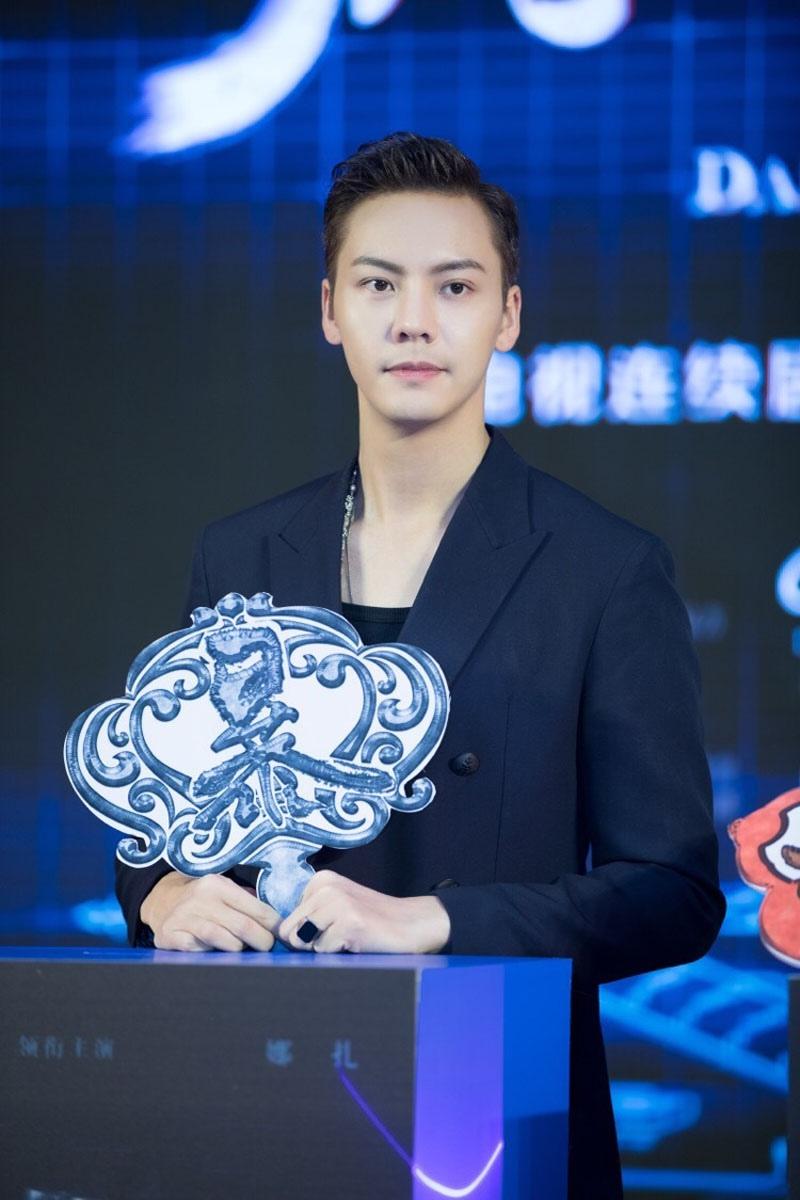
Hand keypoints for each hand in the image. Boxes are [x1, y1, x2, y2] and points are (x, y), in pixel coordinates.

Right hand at [140, 872, 279, 951]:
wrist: (162, 901)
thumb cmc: (204, 900)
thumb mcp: (224, 891)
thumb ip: (247, 902)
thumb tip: (278, 922)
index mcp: (218, 884)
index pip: (255, 907)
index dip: (273, 923)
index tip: (281, 933)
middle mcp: (200, 898)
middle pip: (242, 925)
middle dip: (261, 940)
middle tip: (267, 947)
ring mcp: (183, 917)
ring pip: (221, 938)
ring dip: (237, 948)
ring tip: (243, 950)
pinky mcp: (169, 935)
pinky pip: (197, 949)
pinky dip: (209, 953)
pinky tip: (215, 952)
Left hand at [278, 871, 450, 954]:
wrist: (411, 924)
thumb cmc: (370, 922)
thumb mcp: (335, 909)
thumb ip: (307, 918)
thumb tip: (278, 937)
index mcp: (320, 880)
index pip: (285, 922)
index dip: (305, 934)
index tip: (332, 927)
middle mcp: (325, 886)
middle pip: (290, 932)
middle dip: (309, 943)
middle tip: (338, 936)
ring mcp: (338, 902)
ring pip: (304, 943)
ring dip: (325, 948)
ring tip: (348, 937)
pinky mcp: (349, 921)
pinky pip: (323, 951)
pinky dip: (338, 953)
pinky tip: (358, 941)